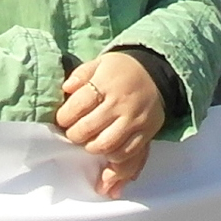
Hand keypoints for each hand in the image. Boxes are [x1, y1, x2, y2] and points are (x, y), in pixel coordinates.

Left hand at [55, 50, 167, 198]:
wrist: (156, 73)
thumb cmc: (120, 70)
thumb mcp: (99, 63)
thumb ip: (80, 74)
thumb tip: (66, 89)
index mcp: (106, 83)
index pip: (77, 106)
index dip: (64, 117)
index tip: (64, 119)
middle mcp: (121, 103)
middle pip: (88, 129)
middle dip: (75, 134)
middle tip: (75, 132)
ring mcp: (135, 119)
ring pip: (106, 145)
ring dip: (92, 147)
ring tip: (90, 141)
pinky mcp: (147, 132)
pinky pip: (126, 153)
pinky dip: (113, 156)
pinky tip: (107, 150)